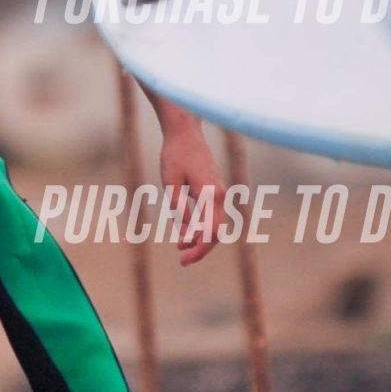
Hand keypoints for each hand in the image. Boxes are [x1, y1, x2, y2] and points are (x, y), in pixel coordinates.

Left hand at [157, 114, 224, 267]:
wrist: (185, 131)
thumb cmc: (175, 154)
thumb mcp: (170, 183)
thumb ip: (179, 208)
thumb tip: (187, 232)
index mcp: (211, 194)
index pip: (211, 232)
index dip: (199, 249)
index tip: (184, 259)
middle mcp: (220, 195)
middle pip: (217, 232)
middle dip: (200, 248)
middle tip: (182, 259)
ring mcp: (220, 192)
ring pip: (216, 225)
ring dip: (201, 238)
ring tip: (180, 247)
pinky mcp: (215, 189)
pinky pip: (213, 214)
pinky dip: (202, 227)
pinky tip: (186, 232)